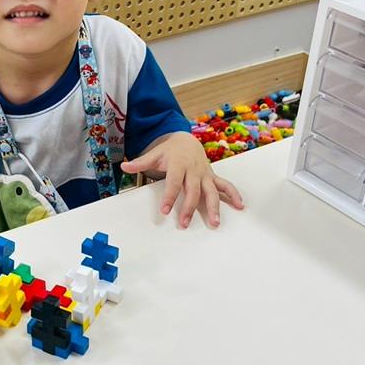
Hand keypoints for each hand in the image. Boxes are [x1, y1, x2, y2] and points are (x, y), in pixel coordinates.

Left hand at [121, 131, 243, 228]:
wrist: (186, 140)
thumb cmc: (168, 151)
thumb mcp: (154, 154)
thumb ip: (140, 162)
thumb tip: (123, 167)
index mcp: (179, 164)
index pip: (174, 182)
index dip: (169, 196)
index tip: (164, 211)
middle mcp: (194, 170)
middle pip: (193, 191)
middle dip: (190, 208)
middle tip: (185, 224)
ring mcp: (205, 174)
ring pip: (212, 191)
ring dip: (214, 207)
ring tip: (215, 222)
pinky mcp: (212, 177)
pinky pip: (225, 186)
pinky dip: (234, 195)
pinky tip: (240, 206)